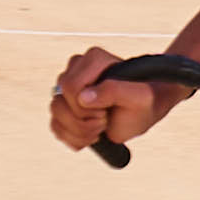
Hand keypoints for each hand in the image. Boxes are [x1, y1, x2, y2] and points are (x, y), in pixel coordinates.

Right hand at [49, 47, 176, 152]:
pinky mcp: (66, 106)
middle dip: (83, 121)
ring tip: (99, 130)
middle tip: (104, 121)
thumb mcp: (138, 97)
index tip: (107, 110)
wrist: (144, 113)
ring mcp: (68, 89)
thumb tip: (83, 98)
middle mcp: (77, 70)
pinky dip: (73, 138)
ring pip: (55, 113)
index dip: (86, 107)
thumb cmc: (143, 102)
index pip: (71, 87)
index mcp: (93, 60)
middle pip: (59, 101)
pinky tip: (91, 136)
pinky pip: (55, 125)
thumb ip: (114, 91)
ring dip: (78, 131)